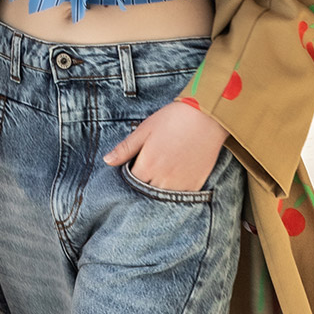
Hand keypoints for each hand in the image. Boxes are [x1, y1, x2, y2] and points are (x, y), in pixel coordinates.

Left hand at [102, 99, 227, 193]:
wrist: (206, 117)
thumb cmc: (173, 119)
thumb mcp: (144, 130)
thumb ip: (125, 149)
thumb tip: (107, 161)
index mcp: (148, 165)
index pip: (131, 181)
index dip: (131, 173)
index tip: (135, 164)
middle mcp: (163, 179)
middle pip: (146, 190)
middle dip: (144, 181)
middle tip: (151, 166)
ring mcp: (181, 184)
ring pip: (163, 196)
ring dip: (159, 188)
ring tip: (162, 171)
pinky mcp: (196, 185)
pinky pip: (181, 196)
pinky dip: (175, 190)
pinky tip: (176, 176)